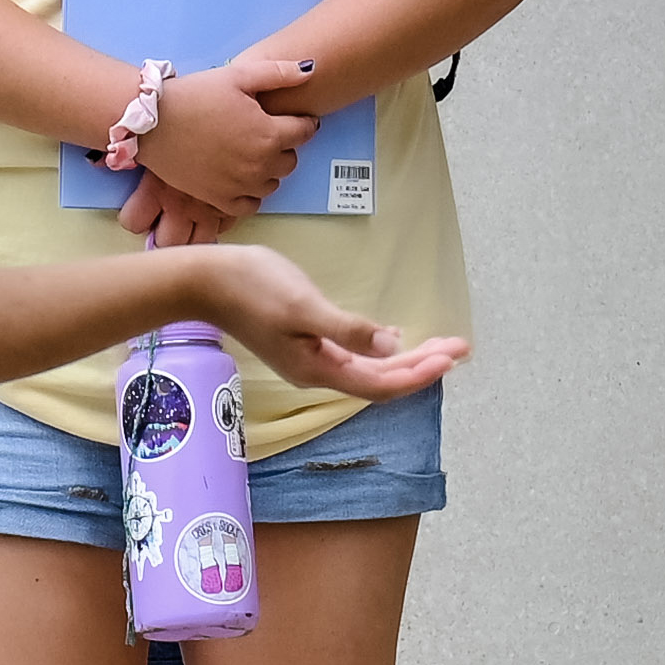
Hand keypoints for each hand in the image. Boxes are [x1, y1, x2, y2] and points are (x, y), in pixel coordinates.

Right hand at [130, 54, 318, 222]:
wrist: (151, 123)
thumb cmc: (194, 95)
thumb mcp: (238, 75)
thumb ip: (278, 73)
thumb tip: (310, 70)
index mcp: (269, 133)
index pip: (305, 131)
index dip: (302, 121)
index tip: (292, 118)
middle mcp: (259, 164)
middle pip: (290, 160)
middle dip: (283, 146)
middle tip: (264, 132)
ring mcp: (240, 185)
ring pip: (272, 184)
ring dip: (268, 170)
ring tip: (249, 153)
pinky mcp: (219, 199)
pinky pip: (250, 205)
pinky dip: (250, 194)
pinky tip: (240, 178)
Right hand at [171, 244, 462, 404]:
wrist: (204, 281)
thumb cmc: (251, 288)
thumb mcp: (304, 305)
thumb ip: (348, 330)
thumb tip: (392, 346)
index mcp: (319, 368)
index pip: (381, 384)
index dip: (420, 374)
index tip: (452, 357)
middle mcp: (318, 371)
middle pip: (381, 379)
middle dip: (423, 364)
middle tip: (460, 347)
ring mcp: (310, 357)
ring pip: (369, 368)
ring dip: (407, 359)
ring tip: (442, 346)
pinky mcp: (304, 341)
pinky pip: (353, 355)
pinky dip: (381, 349)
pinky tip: (395, 337)